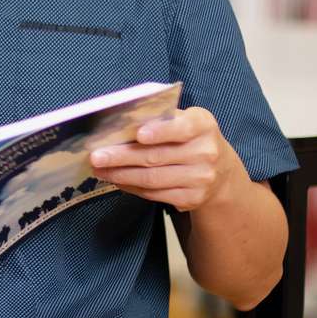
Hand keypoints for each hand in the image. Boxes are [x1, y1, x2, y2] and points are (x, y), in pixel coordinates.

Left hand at [89, 106, 242, 211]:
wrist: (220, 170)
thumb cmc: (189, 137)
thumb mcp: (182, 120)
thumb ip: (158, 118)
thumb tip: (118, 125)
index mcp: (203, 125)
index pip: (182, 128)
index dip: (160, 132)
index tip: (139, 134)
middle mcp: (206, 152)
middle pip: (156, 156)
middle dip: (122, 157)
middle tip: (96, 156)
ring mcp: (201, 178)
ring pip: (152, 179)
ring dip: (120, 175)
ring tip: (99, 169)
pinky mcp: (192, 198)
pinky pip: (155, 194)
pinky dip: (131, 187)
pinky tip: (116, 180)